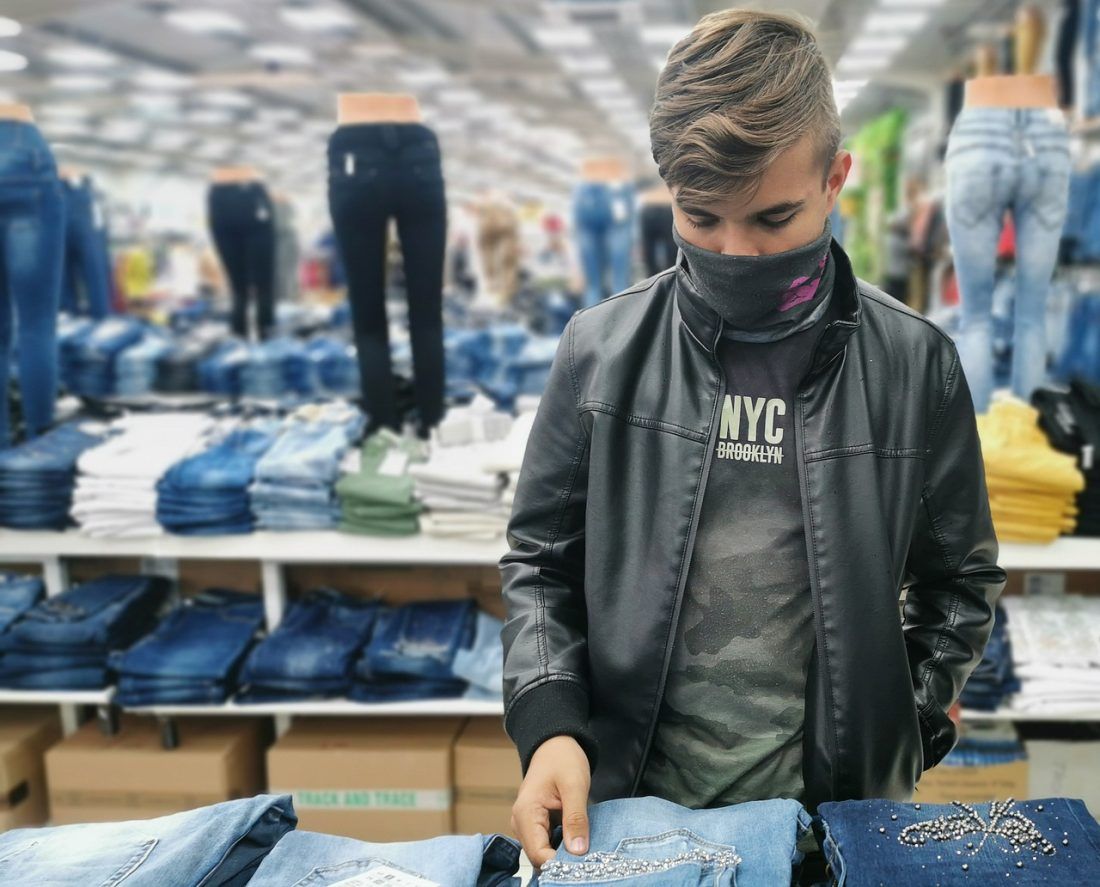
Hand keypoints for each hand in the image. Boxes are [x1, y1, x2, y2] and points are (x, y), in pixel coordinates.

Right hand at [510, 735, 590, 867]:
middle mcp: (521, 823)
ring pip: (544, 854)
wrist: (555, 744)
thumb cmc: (563, 759)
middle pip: (539, 858)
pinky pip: (547, 845)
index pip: (539, 855)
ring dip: (564, 855)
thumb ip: (576, 819)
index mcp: (525, 813)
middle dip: (563, 861)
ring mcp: (527, 826)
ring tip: (586, 849)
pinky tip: (579, 842)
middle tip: (590, 857)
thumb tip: (578, 852)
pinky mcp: (536, 826)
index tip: (585, 863)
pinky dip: (563, 847)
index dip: (561, 863)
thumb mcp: (575, 786)